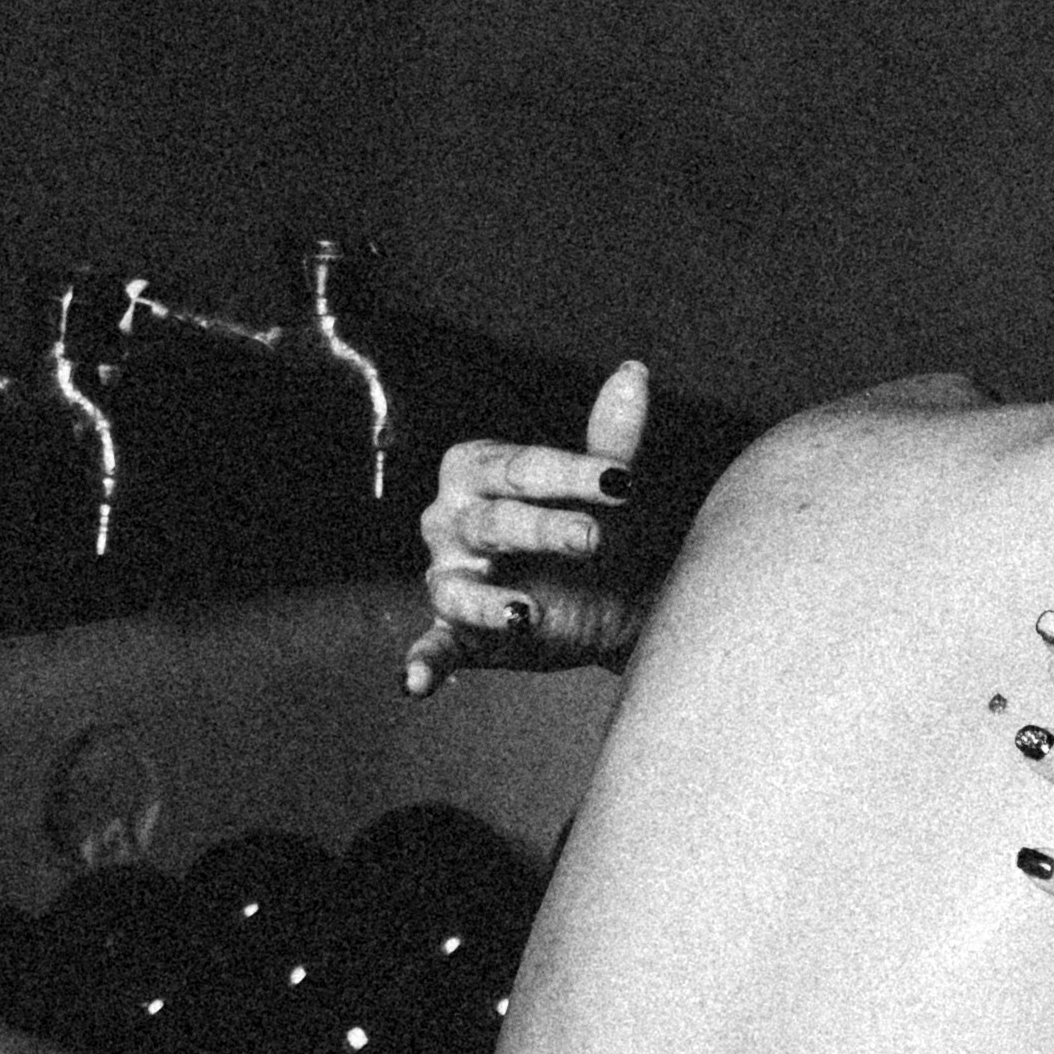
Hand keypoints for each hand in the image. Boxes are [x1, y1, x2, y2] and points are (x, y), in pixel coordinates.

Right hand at [401, 360, 654, 694]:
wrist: (609, 596)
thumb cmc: (592, 526)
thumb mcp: (604, 487)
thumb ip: (611, 437)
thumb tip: (635, 371)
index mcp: (479, 469)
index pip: (521, 467)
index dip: (572, 474)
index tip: (622, 482)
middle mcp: (451, 519)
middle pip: (493, 521)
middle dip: (544, 529)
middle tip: (594, 538)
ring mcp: (450, 577)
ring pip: (459, 585)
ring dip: (490, 602)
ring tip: (525, 614)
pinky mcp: (457, 632)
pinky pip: (433, 646)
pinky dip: (423, 663)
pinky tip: (417, 683)